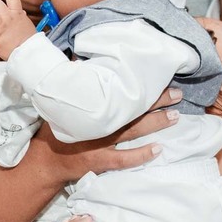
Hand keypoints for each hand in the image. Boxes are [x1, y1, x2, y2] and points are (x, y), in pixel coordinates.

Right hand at [22, 87, 182, 180]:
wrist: (45, 162)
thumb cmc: (54, 131)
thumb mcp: (59, 103)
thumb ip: (72, 82)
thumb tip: (80, 59)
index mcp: (91, 108)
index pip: (119, 94)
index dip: (140, 87)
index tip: (157, 76)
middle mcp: (98, 124)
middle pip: (132, 110)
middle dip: (155, 102)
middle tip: (176, 94)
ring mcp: (100, 144)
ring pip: (132, 132)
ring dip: (155, 124)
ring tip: (175, 116)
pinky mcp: (100, 161)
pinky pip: (124, 159)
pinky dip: (141, 155)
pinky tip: (158, 150)